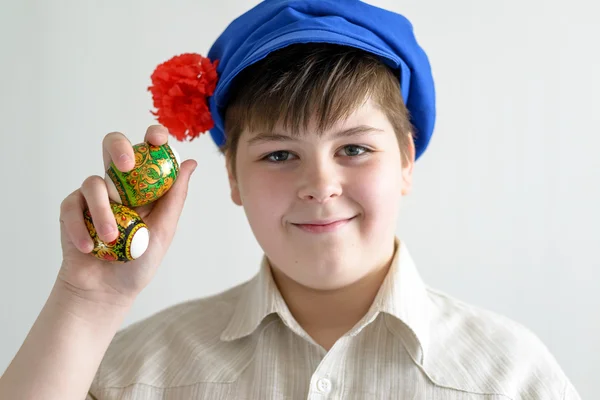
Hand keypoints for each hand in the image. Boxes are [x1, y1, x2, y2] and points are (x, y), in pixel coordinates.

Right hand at [57, 125, 196, 305]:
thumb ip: (175, 197)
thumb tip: (191, 162)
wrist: (106, 292)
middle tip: (125, 166)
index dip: (153, 137)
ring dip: (103, 211)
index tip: (156, 139)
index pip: (148, 152)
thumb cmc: (139, 262)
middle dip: (119, 148)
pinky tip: (88, 247)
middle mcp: (119, 185)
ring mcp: (94, 196)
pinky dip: (80, 226)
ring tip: (111, 239)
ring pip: (94, 181)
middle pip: (113, 146)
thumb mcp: (164, 230)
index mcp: (145, 187)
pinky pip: (72, 204)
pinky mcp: (72, 210)